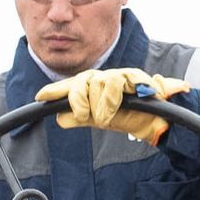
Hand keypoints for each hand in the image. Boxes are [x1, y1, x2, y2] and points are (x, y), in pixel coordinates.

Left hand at [36, 68, 190, 145]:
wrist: (159, 122)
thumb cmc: (130, 117)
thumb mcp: (101, 119)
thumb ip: (81, 118)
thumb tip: (59, 118)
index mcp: (95, 87)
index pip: (73, 85)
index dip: (56, 89)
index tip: (40, 96)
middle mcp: (106, 78)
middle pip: (83, 80)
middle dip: (80, 99)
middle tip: (86, 115)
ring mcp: (121, 77)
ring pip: (100, 82)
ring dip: (101, 104)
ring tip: (105, 118)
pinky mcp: (137, 79)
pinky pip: (119, 83)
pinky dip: (115, 98)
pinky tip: (116, 107)